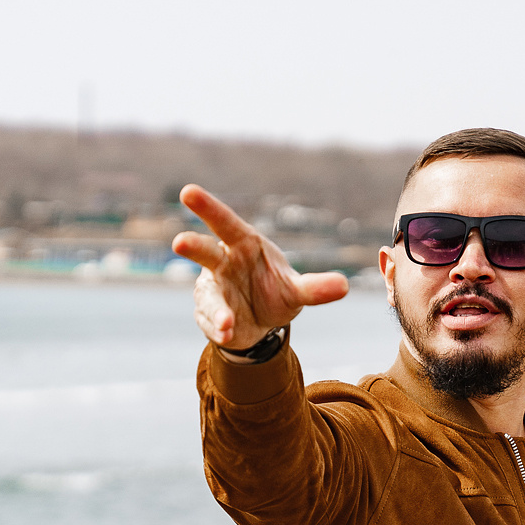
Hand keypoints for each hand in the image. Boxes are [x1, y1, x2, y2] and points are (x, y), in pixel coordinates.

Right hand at [171, 184, 348, 354]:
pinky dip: (220, 328)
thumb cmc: (275, 291)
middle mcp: (222, 262)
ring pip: (208, 295)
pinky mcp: (207, 313)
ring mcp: (211, 288)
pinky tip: (230, 332)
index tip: (188, 192)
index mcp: (243, 244)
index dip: (207, 207)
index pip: (225, 222)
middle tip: (179, 242)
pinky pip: (211, 320)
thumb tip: (345, 286)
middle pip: (204, 250)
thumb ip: (316, 288)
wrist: (261, 324)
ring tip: (227, 324)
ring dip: (215, 309)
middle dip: (192, 246)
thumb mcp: (296, 291)